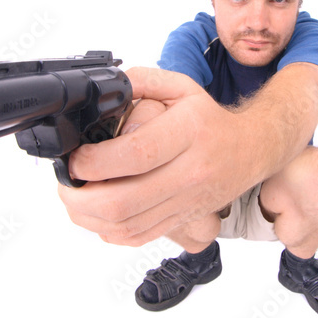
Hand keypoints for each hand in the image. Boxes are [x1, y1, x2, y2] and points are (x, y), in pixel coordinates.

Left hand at [57, 68, 257, 245]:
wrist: (250, 151)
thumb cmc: (210, 120)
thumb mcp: (181, 87)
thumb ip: (141, 81)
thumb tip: (105, 89)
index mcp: (189, 132)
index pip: (136, 155)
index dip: (95, 162)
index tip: (76, 157)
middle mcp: (190, 172)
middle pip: (124, 200)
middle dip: (80, 197)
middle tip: (66, 182)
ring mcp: (186, 202)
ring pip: (126, 225)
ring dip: (88, 216)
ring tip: (74, 197)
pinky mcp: (181, 221)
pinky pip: (137, 237)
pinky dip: (108, 231)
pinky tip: (97, 214)